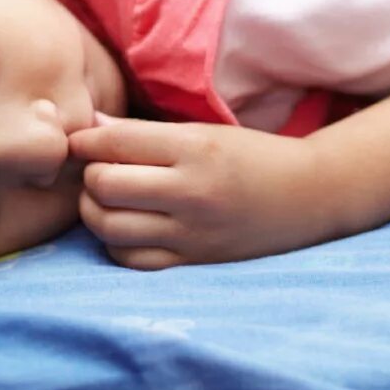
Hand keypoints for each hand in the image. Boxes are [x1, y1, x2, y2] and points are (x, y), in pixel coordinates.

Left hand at [68, 116, 331, 269]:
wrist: (309, 196)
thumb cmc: (254, 156)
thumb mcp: (205, 132)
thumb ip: (145, 134)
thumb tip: (90, 129)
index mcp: (195, 148)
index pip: (115, 142)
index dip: (85, 141)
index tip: (81, 142)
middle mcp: (191, 191)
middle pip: (105, 185)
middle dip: (89, 176)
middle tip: (97, 170)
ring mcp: (191, 231)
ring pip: (109, 226)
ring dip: (95, 211)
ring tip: (107, 200)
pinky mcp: (193, 260)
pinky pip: (131, 259)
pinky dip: (115, 243)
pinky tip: (126, 227)